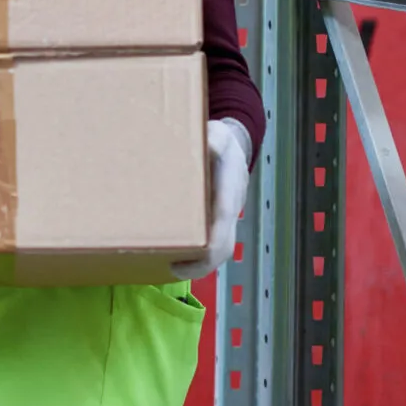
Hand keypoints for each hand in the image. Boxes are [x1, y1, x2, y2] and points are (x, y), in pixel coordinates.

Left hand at [172, 118, 251, 281]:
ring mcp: (226, 218)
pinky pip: (212, 242)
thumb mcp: (217, 135)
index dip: (208, 249)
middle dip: (200, 265)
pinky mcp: (218, 219)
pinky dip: (197, 253)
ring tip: (170, 267)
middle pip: (223, 248)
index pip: (223, 229)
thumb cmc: (221, 141)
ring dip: (198, 263)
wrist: (235, 145)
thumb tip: (209, 146)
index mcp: (228, 194)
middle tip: (172, 269)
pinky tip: (176, 253)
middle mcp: (230, 211)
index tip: (188, 259)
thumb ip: (214, 140)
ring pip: (219, 249)